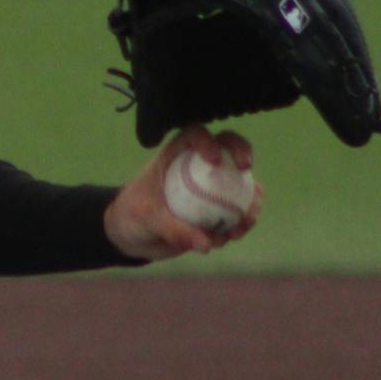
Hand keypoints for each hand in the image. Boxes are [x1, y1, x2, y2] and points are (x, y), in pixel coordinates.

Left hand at [104, 124, 261, 262]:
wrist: (133, 237)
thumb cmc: (132, 215)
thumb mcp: (146, 218)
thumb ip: (174, 229)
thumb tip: (207, 244)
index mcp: (175, 155)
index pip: (194, 135)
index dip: (207, 140)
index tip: (214, 159)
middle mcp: (197, 165)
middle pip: (226, 147)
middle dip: (242, 151)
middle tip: (245, 168)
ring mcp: (211, 187)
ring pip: (239, 183)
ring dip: (248, 199)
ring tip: (244, 222)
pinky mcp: (218, 209)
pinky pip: (238, 212)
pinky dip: (242, 222)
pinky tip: (236, 235)